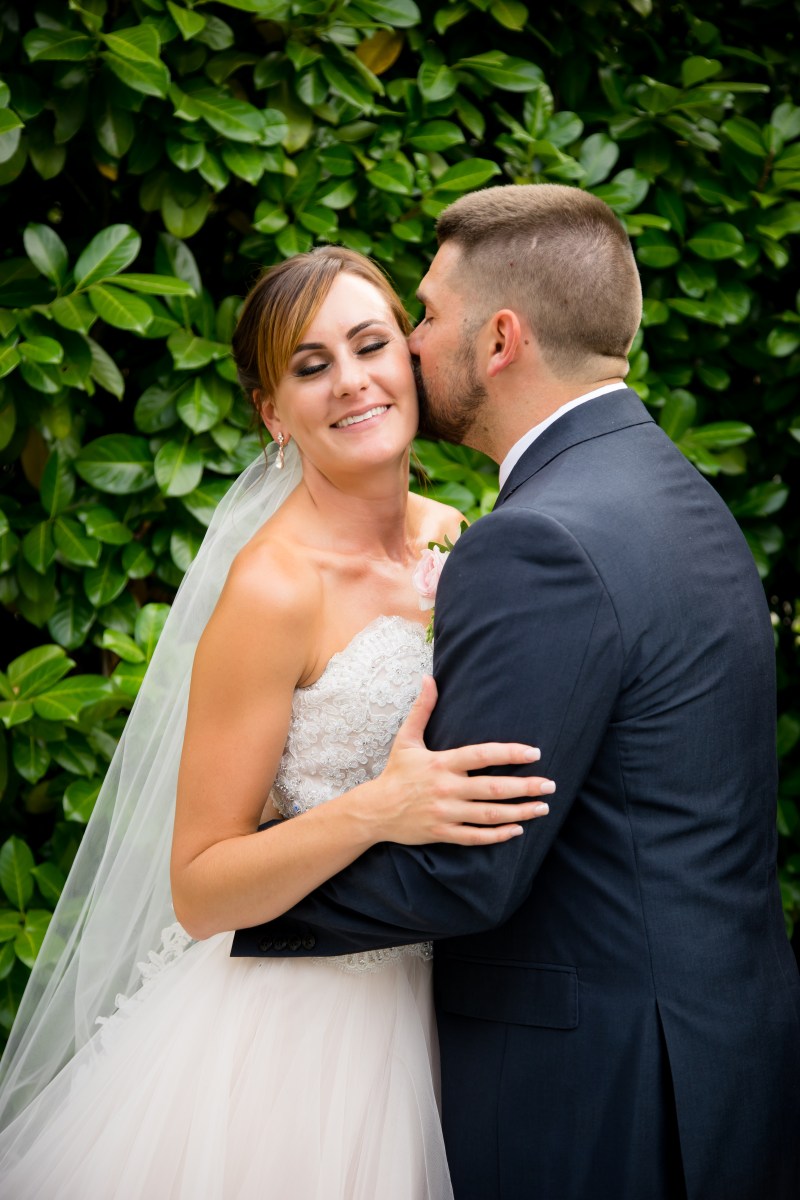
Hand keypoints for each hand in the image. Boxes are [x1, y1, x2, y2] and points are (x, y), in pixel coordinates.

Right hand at [360, 676, 553, 846]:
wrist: (374, 810)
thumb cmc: (395, 772)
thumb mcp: (406, 739)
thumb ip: (422, 709)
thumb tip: (429, 678)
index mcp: (441, 763)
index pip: (481, 756)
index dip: (509, 753)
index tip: (534, 753)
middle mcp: (445, 789)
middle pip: (492, 788)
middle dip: (525, 787)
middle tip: (550, 785)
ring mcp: (445, 813)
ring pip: (489, 815)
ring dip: (519, 812)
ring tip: (543, 808)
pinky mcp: (442, 833)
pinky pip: (475, 837)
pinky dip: (498, 835)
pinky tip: (518, 829)